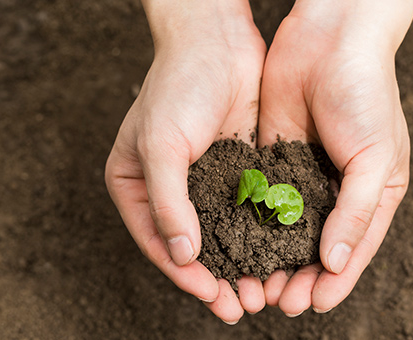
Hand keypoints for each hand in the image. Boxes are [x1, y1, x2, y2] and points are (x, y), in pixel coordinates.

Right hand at [105, 0, 265, 323]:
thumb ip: (167, 202)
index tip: (212, 297)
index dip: (185, 275)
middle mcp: (169, 188)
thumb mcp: (160, 145)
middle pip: (192, 245)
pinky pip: (247, 210)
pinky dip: (259, 234)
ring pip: (223, 233)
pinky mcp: (236, 169)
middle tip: (241, 306)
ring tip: (262, 291)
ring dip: (242, 262)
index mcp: (136, 185)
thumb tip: (181, 255)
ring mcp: (205, 180)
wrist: (217, 41)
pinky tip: (277, 254)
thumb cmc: (177, 86)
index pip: (159, 241)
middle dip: (217, 278)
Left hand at [257, 0, 412, 315]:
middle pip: (317, 247)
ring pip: (286, 230)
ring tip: (254, 284)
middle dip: (298, 276)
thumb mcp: (375, 158)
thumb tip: (337, 263)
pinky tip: (238, 245)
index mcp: (372, 193)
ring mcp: (304, 175)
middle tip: (276, 301)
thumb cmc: (366, 94)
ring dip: (272, 258)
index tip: (311, 304)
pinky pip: (263, 199)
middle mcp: (338, 190)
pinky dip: (253, 225)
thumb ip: (357, 212)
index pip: (354, 249)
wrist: (329, 39)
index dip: (334, 280)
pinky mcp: (274, 158)